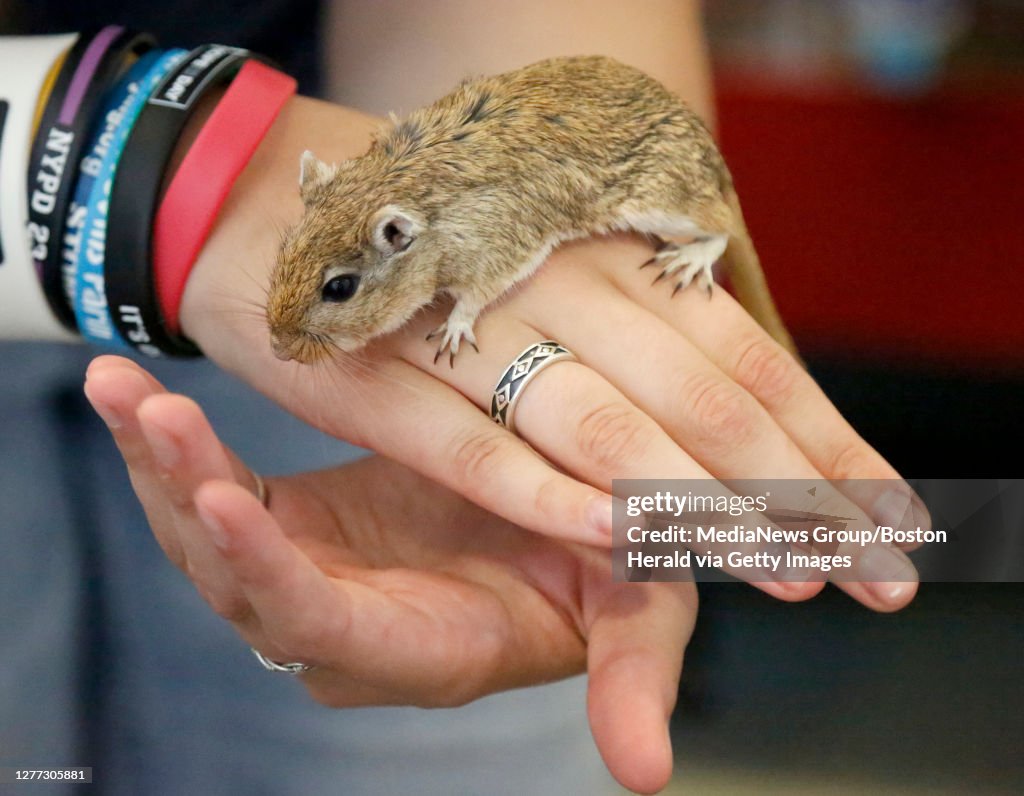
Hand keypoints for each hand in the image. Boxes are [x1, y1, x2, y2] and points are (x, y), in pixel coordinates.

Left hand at [83, 355, 695, 794]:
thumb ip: (633, 683)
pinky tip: (133, 395)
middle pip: (236, 582)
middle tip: (149, 414)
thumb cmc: (604, 573)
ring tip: (118, 390)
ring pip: (206, 539)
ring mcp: (310, 572)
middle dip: (187, 499)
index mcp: (420, 648)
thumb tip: (649, 777)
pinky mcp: (296, 523)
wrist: (562, 522)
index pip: (325, 627)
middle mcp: (345, 625)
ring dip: (160, 466)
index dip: (273, 576)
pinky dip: (175, 449)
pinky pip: (217, 490)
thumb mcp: (635, 615)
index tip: (226, 504)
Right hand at [181, 97, 920, 610]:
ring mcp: (469, 322)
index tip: (886, 516)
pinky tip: (621, 542)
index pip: (745, 354)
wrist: (275, 201)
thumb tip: (747, 427)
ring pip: (605, 423)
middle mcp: (555, 278)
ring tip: (777, 570)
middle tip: (862, 570)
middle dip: (791, 492)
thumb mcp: (559, 267)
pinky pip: (480, 446)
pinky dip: (553, 498)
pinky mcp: (383, 374)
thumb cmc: (442, 247)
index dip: (822, 441)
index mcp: (607, 249)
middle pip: (699, 396)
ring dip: (697, 506)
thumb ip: (644, 337)